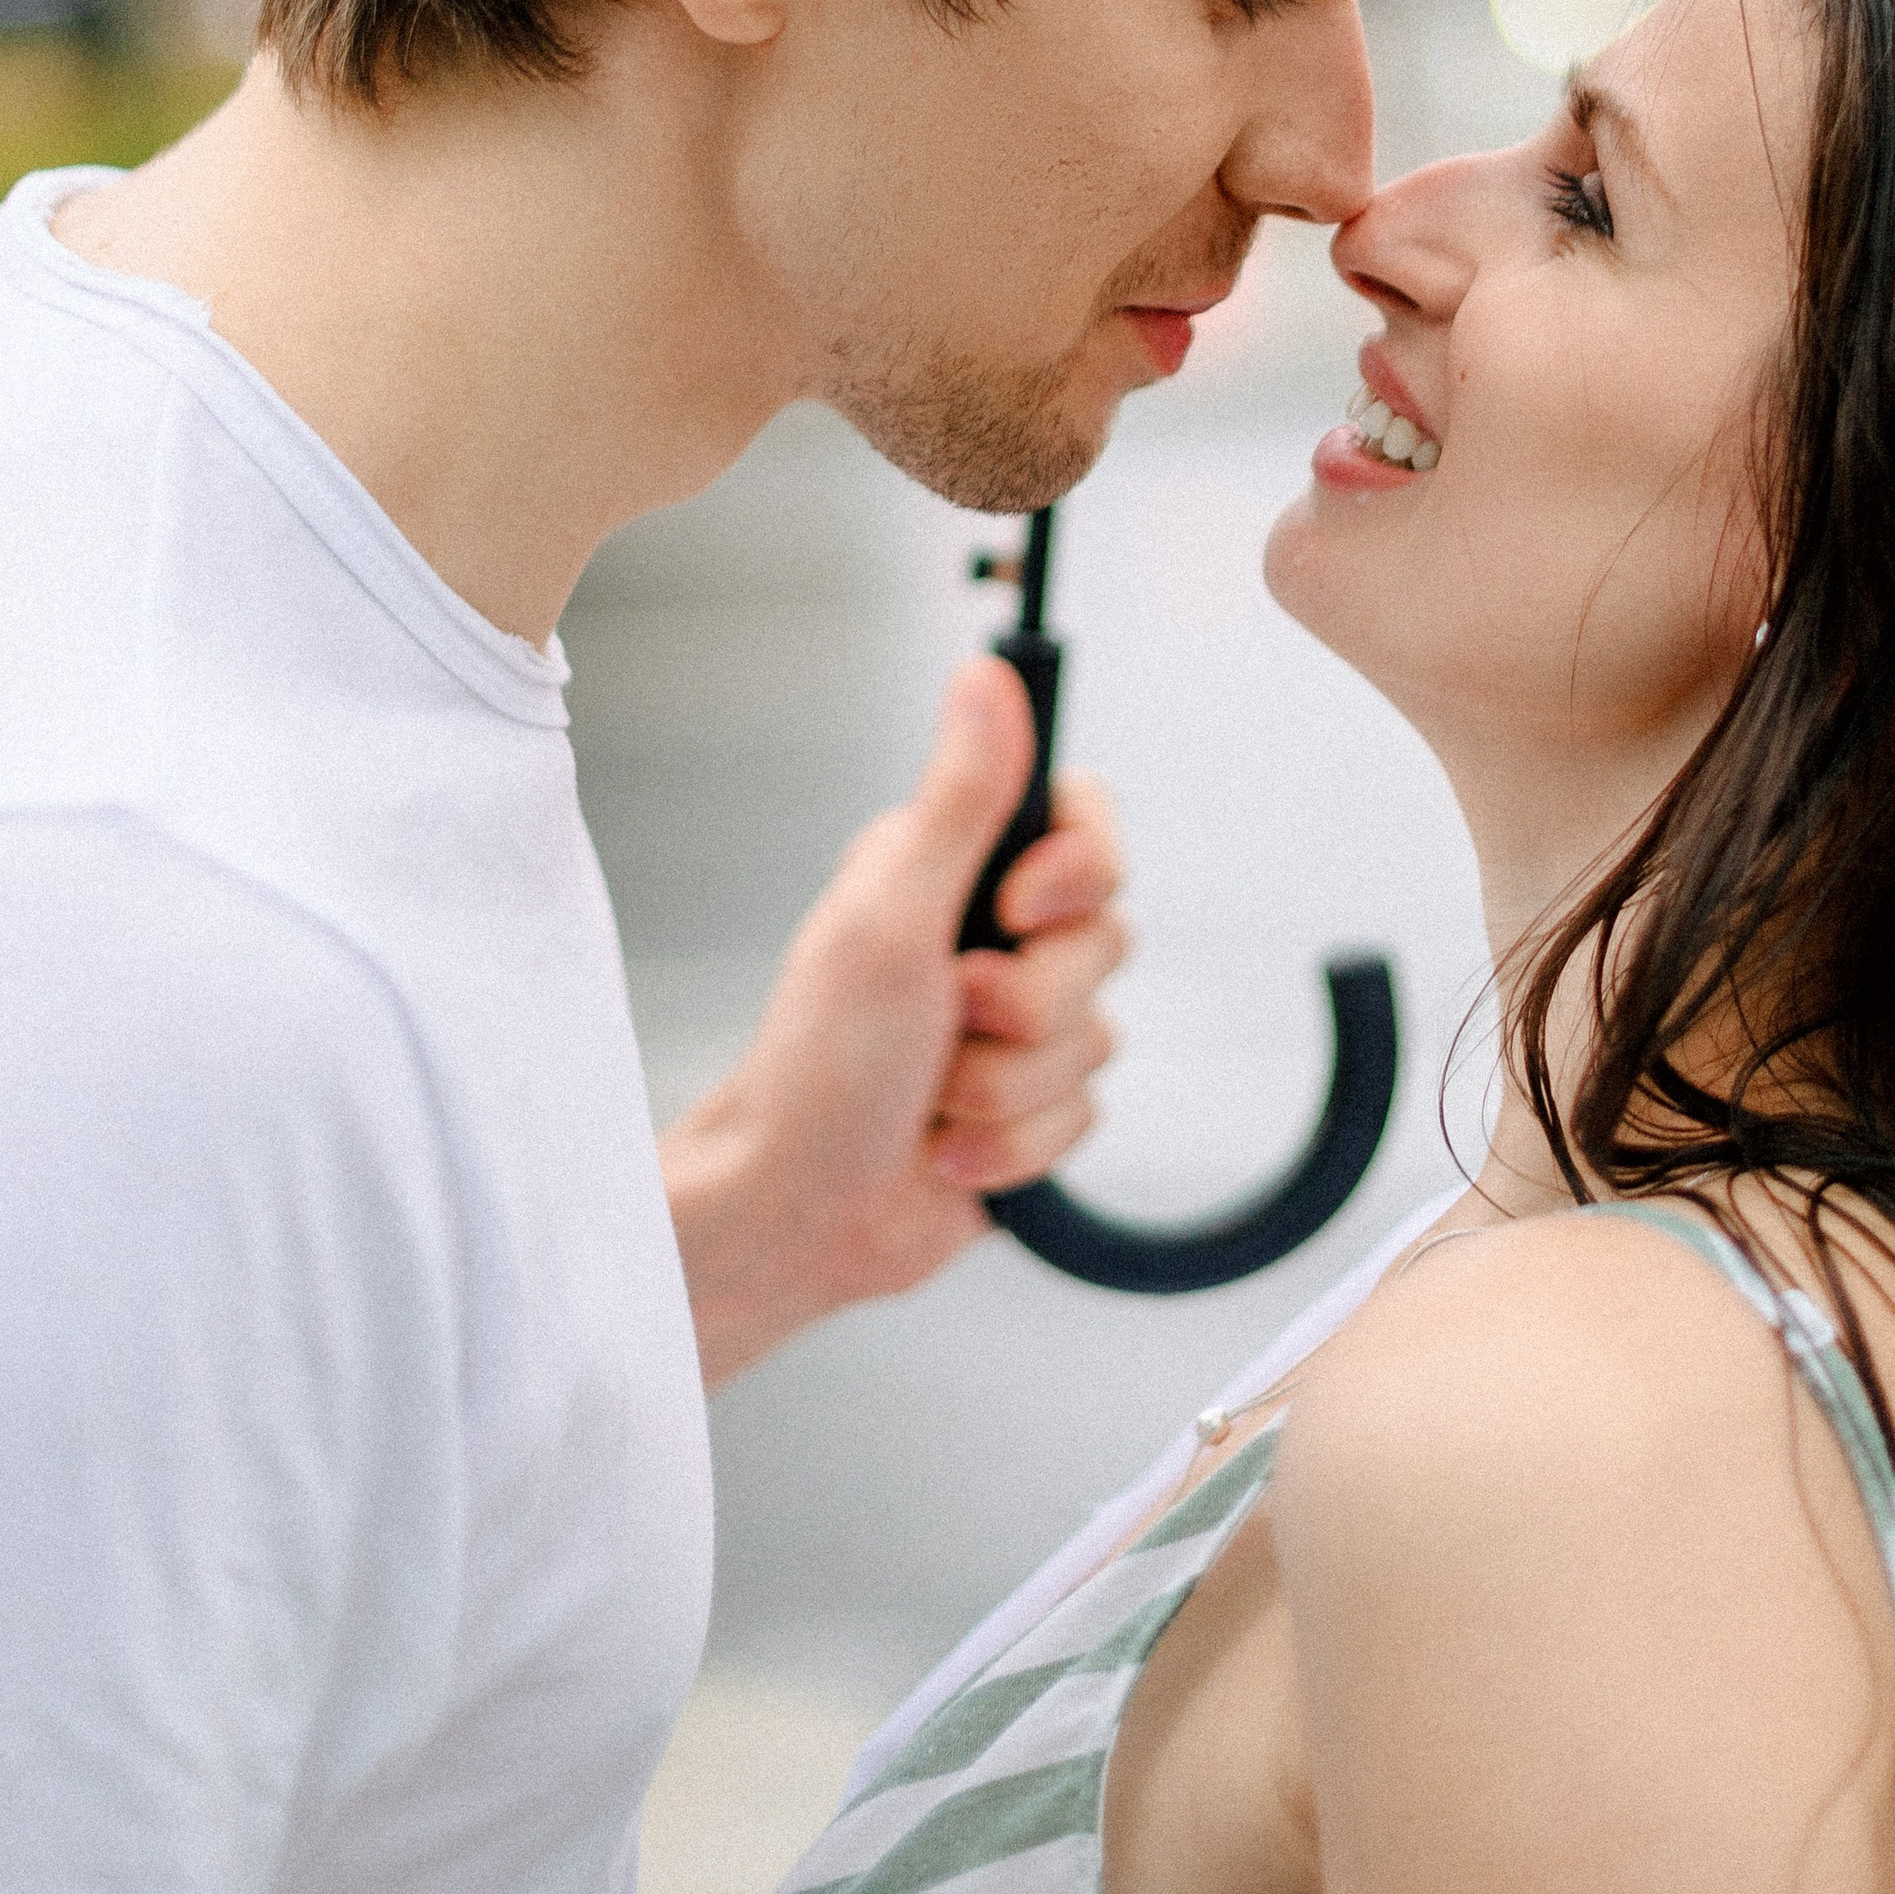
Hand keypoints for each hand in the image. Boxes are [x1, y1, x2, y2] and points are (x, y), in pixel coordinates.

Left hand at [657, 656, 1126, 1387]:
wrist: (790, 1221)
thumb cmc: (814, 1070)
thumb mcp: (891, 918)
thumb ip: (960, 798)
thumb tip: (987, 671)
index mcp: (953, 866)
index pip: (1084, 821)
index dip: (1079, 870)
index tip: (1019, 909)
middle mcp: (988, 934)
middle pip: (1104, 942)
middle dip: (1028, 1007)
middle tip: (948, 1019)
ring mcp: (1012, 1025)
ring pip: (1096, 1038)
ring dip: (1009, 1087)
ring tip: (932, 1097)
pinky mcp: (1027, 1105)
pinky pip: (1085, 1114)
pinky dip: (1013, 1147)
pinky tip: (945, 1150)